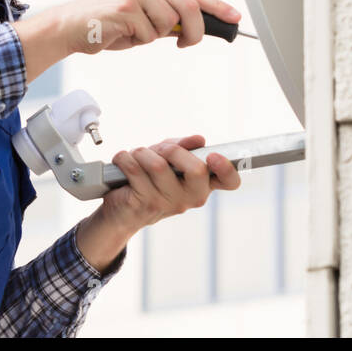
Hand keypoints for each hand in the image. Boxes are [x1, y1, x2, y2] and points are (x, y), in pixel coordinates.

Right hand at [46, 0, 240, 53]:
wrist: (68, 25)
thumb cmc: (106, 22)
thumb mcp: (142, 14)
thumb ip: (168, 16)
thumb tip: (196, 28)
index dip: (217, 5)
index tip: (234, 18)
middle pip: (189, 6)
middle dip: (194, 31)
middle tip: (185, 44)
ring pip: (169, 23)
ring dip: (156, 37)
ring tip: (135, 33)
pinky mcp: (124, 7)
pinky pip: (149, 34)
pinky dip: (139, 41)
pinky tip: (121, 33)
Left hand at [100, 135, 241, 231]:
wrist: (122, 210)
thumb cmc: (150, 177)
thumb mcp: (169, 157)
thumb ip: (183, 146)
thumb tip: (198, 140)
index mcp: (203, 183)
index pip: (229, 181)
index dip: (226, 169)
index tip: (213, 156)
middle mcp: (191, 197)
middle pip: (197, 169)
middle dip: (172, 150)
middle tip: (159, 150)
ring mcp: (168, 203)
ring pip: (158, 165)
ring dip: (142, 152)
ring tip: (136, 156)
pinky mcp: (145, 204)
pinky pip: (134, 169)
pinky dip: (124, 158)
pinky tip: (122, 162)